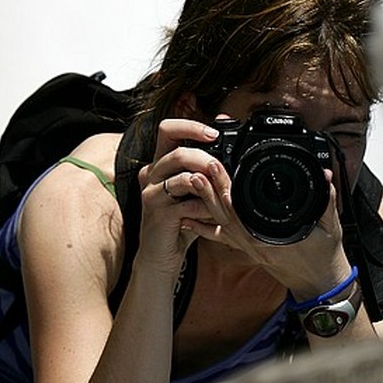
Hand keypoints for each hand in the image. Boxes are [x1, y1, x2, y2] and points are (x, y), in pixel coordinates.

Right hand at [134, 118, 222, 276]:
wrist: (161, 256)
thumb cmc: (181, 222)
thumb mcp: (195, 192)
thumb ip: (206, 171)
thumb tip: (230, 147)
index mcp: (160, 163)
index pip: (168, 130)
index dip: (190, 126)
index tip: (215, 133)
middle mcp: (151, 174)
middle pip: (176, 151)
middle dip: (204, 156)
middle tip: (221, 166)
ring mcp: (151, 193)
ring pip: (181, 176)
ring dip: (207, 182)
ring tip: (222, 190)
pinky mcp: (157, 213)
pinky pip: (185, 203)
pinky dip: (204, 206)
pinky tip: (214, 213)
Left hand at [180, 156, 352, 298]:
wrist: (320, 285)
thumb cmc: (325, 259)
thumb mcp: (331, 228)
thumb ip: (327, 201)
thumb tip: (326, 176)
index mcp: (274, 240)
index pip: (244, 213)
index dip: (229, 192)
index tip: (218, 170)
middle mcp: (257, 245)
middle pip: (226, 215)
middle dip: (212, 190)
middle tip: (199, 168)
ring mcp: (251, 248)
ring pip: (220, 225)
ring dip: (205, 203)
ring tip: (192, 182)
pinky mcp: (250, 250)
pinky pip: (222, 238)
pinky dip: (204, 228)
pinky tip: (188, 219)